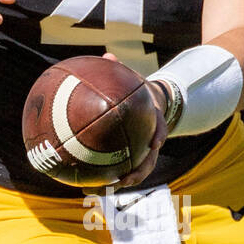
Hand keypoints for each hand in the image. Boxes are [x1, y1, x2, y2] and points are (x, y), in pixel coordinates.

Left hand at [108, 56, 169, 187]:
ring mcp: (142, 153)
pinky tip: (82, 183)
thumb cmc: (137, 92)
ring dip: (117, 184)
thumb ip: (120, 70)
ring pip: (134, 173)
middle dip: (137, 173)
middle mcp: (150, 142)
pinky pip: (119, 170)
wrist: (150, 106)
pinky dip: (103, 179)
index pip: (161, 128)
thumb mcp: (133, 80)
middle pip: (148, 162)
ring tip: (96, 189)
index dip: (160, 135)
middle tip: (124, 180)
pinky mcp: (132, 159)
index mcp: (153, 122)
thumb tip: (108, 55)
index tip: (156, 142)